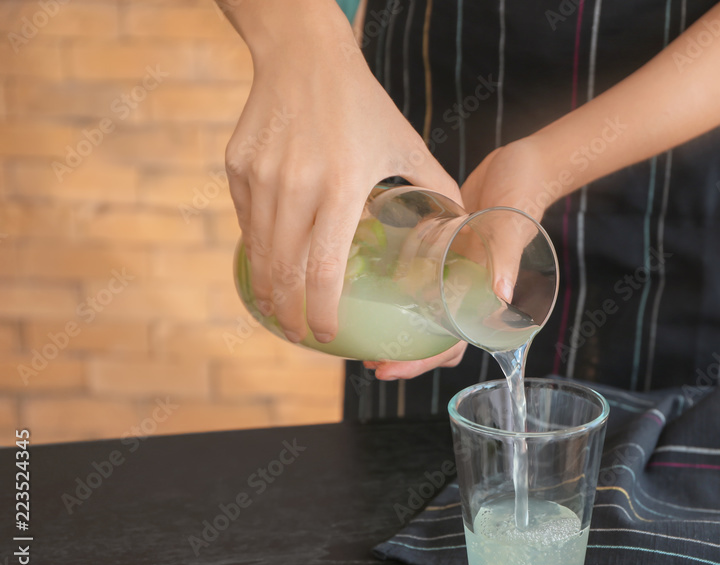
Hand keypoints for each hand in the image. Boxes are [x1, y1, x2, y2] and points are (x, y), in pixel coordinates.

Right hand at [224, 9, 460, 344]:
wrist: (304, 58)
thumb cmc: (363, 105)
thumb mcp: (405, 145)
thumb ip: (436, 187)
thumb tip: (464, 225)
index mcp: (341, 186)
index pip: (322, 269)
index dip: (321, 311)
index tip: (325, 335)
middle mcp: (295, 186)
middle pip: (283, 271)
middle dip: (288, 313)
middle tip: (299, 334)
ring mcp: (261, 177)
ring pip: (258, 251)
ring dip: (267, 288)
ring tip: (278, 309)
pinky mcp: (238, 167)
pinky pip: (245, 221)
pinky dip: (257, 247)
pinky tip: (269, 261)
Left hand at [370, 139, 553, 380]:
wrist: (523, 164)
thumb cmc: (524, 194)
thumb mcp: (512, 225)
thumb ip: (506, 258)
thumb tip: (501, 295)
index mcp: (484, 299)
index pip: (452, 345)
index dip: (421, 363)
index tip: (388, 369)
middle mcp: (465, 292)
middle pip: (431, 338)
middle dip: (400, 354)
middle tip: (367, 359)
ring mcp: (451, 274)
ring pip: (420, 312)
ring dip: (395, 325)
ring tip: (364, 332)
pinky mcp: (440, 253)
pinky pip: (416, 279)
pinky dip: (396, 289)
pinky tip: (370, 285)